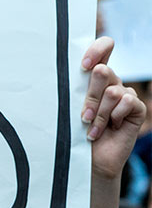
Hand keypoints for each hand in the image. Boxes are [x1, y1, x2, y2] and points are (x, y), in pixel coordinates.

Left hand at [81, 37, 146, 181]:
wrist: (88, 160)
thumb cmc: (73, 134)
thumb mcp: (69, 109)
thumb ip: (73, 88)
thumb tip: (78, 71)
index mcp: (94, 78)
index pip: (104, 47)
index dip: (97, 50)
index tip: (83, 66)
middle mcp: (111, 83)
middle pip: (103, 71)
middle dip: (90, 95)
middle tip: (83, 116)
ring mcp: (125, 95)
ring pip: (113, 91)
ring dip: (99, 113)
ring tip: (91, 128)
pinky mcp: (137, 109)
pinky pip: (128, 102)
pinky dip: (113, 117)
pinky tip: (108, 129)